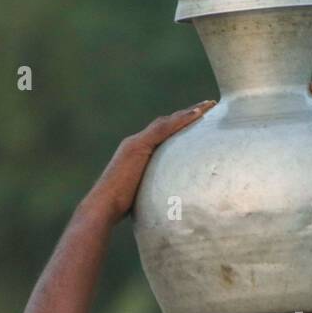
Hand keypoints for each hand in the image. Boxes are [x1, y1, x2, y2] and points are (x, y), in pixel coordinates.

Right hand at [89, 99, 216, 219]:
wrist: (103, 205)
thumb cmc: (121, 207)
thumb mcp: (143, 194)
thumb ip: (155, 190)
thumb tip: (170, 202)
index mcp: (137, 152)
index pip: (162, 134)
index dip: (179, 126)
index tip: (197, 120)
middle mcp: (136, 142)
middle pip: (166, 123)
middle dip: (186, 115)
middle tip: (208, 106)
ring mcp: (136, 143)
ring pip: (167, 122)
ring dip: (188, 112)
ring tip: (208, 105)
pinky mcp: (138, 146)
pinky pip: (164, 129)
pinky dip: (181, 120)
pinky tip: (197, 114)